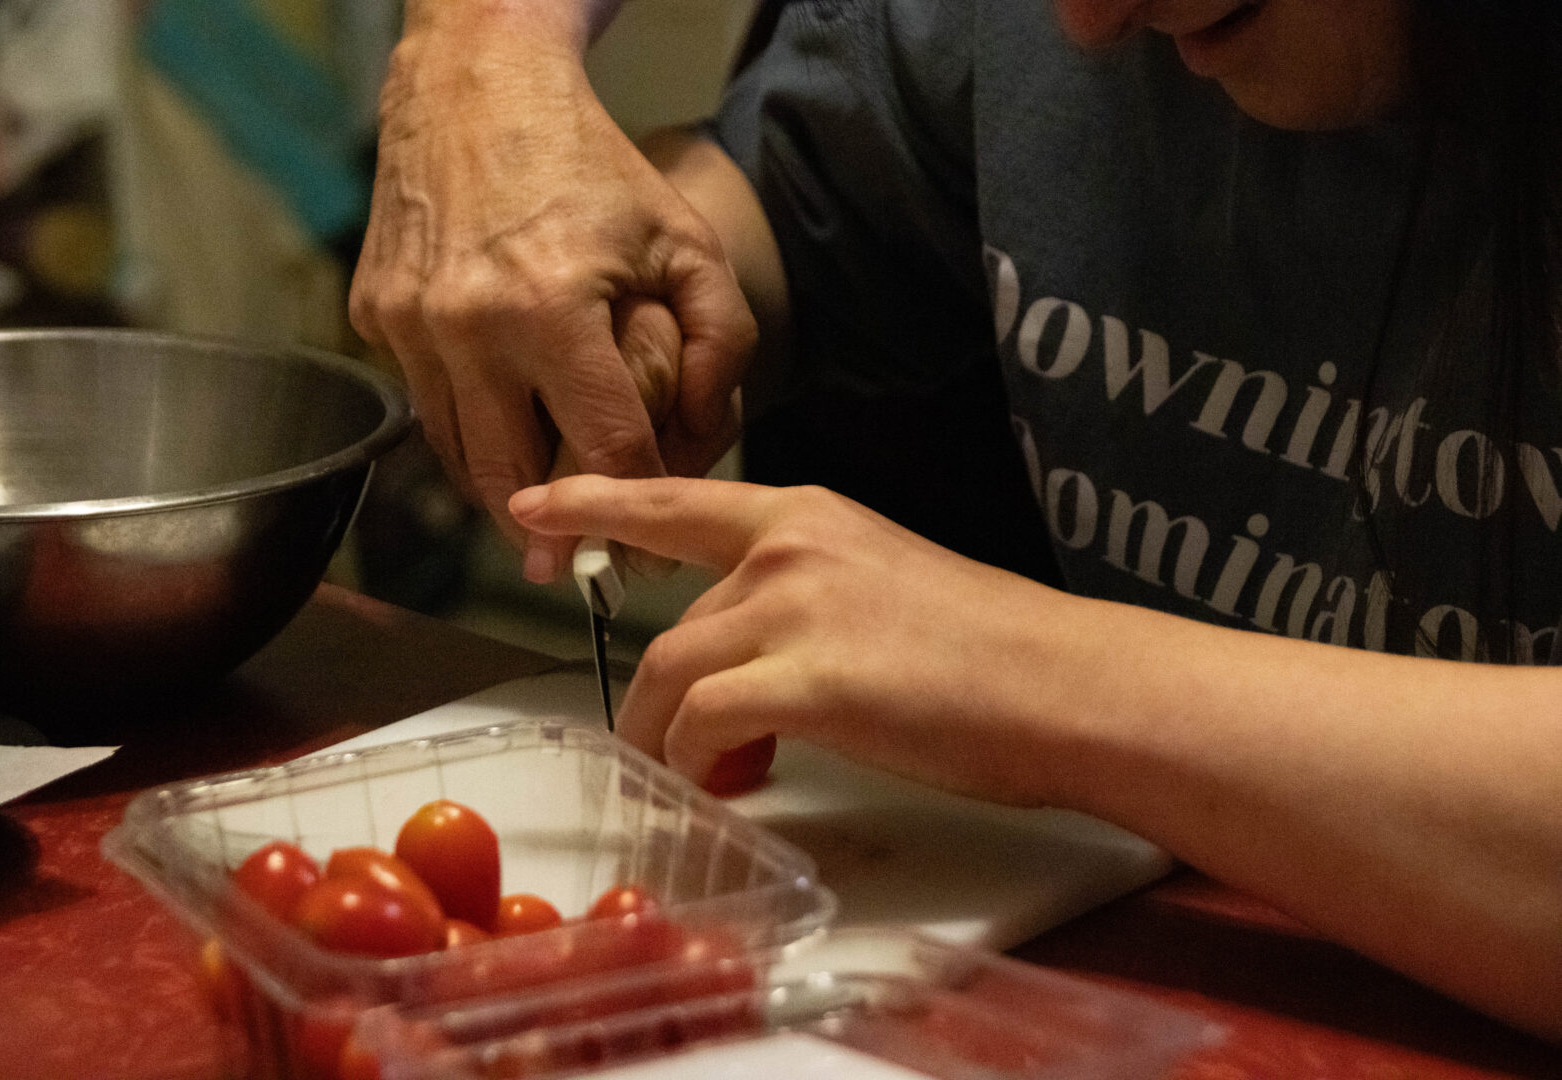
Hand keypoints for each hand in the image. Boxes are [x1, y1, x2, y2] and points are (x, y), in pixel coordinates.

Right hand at [350, 5, 756, 571]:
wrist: (475, 86)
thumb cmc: (589, 165)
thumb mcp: (686, 241)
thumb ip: (720, 345)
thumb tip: (700, 439)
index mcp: (550, 307)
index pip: (604, 449)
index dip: (633, 510)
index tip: (642, 557)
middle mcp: (465, 324)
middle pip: (510, 479)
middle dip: (546, 533)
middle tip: (574, 567)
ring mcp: (407, 323)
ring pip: (454, 456)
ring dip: (499, 492)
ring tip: (537, 516)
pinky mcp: (373, 315)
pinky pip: (425, 406)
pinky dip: (464, 430)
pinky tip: (500, 426)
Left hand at [509, 476, 1067, 804]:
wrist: (1067, 684)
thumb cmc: (993, 649)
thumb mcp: (881, 589)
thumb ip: (803, 604)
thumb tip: (753, 664)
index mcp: (808, 517)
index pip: (677, 502)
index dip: (598, 502)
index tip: (535, 503)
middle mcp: (788, 548)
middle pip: (672, 629)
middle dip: (658, 699)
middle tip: (674, 751)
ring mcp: (794, 608)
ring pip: (669, 676)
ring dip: (662, 738)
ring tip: (689, 778)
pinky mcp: (806, 678)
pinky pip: (701, 726)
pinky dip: (694, 763)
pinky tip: (722, 784)